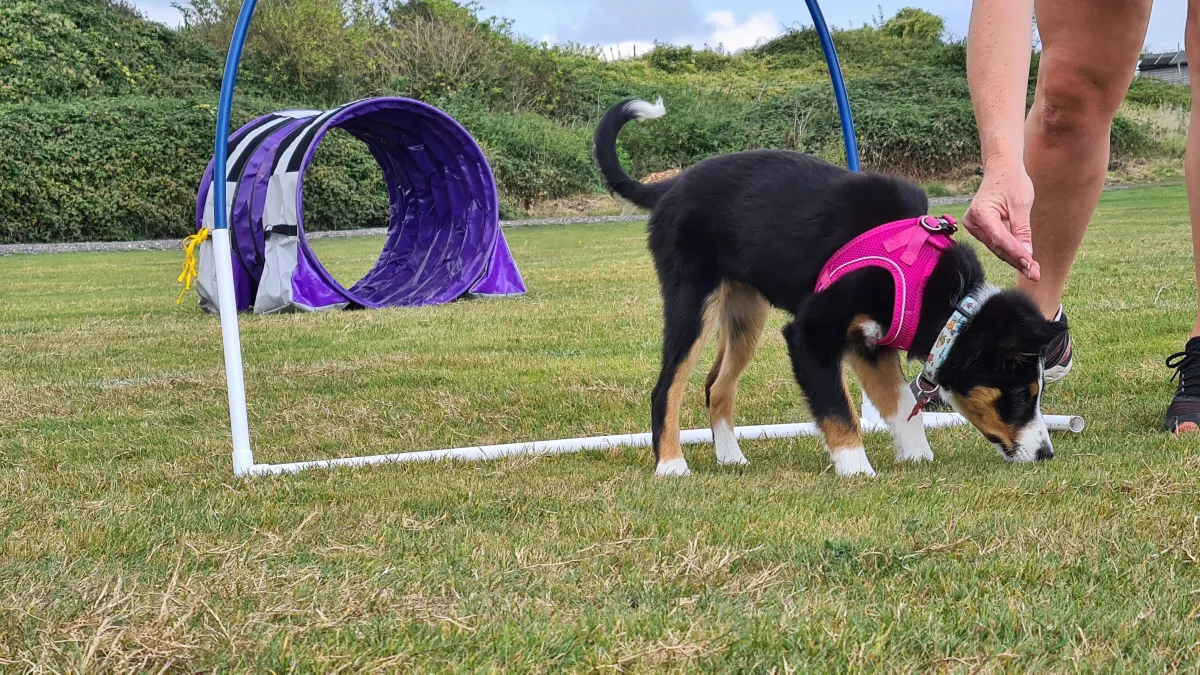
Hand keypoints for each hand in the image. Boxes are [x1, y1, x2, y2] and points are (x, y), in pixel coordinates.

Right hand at [963, 160, 1039, 281]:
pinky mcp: (980, 228)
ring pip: (997, 247)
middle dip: (1017, 260)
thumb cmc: (1011, 181)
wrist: (1001, 168)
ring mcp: (975, 226)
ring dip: (1014, 258)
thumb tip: (1027, 254)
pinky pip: (996, 242)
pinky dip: (1010, 250)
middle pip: (997, 246)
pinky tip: (1024, 259)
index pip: (1000, 238)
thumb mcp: (1021, 204)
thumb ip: (1022, 231)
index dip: (1016, 253)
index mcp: (981, 213)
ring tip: (1033, 270)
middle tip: (1035, 274)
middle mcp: (973, 221)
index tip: (1031, 265)